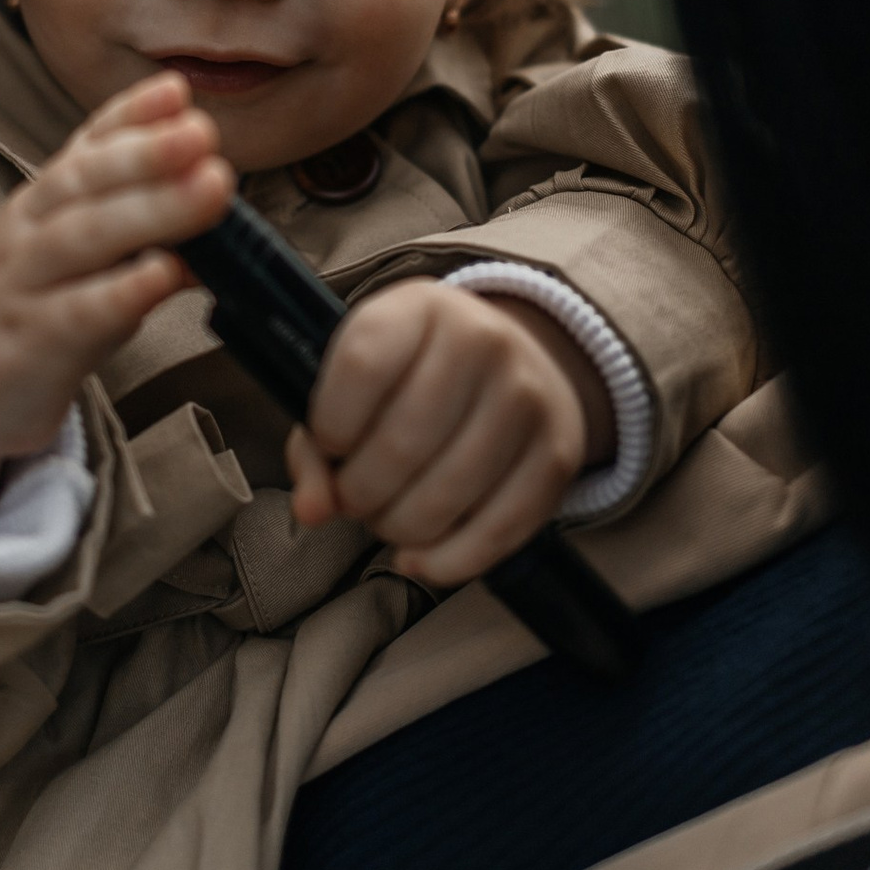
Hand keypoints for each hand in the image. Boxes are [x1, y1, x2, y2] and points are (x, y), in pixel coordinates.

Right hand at [0, 73, 233, 521]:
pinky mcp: (33, 344)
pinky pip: (79, 312)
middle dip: (146, 153)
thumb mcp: (80, 247)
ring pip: (83, 238)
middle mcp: (30, 230)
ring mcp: (26, 285)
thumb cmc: (42, 305)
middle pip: (85, 183)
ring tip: (209, 189)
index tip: (178, 90)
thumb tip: (211, 184)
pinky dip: (123, 290)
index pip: (87, 145)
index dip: (131, 115)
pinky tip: (166, 273)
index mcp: (45, 198)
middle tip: (202, 134)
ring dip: (150, 209)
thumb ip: (137, 215)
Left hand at [285, 280, 615, 587]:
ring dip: (396, 529)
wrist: (518, 360)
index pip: (361, 367)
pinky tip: (417, 557)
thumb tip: (312, 511)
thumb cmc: (415, 377)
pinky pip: (494, 534)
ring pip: (442, 499)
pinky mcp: (558, 456)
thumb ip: (317, 445)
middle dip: (359, 493)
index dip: (329, 425)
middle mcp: (483, 342)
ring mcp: (528, 399)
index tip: (331, 443)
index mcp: (421, 308)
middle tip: (357, 496)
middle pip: (398, 446)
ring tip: (389, 516)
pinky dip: (444, 562)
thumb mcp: (360, 379)